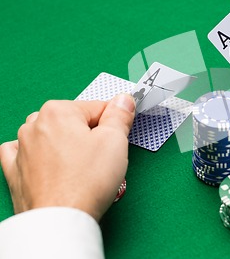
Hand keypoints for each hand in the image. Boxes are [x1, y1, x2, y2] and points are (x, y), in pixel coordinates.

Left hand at [0, 94, 134, 220]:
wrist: (60, 220)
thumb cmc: (86, 182)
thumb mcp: (115, 140)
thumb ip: (119, 115)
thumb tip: (122, 101)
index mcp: (58, 111)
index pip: (97, 108)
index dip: (113, 123)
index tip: (119, 137)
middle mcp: (35, 125)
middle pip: (73, 121)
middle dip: (89, 135)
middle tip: (102, 157)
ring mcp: (22, 148)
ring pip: (51, 135)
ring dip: (66, 145)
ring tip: (81, 168)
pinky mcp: (15, 171)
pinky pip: (25, 153)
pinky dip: (38, 155)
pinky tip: (52, 164)